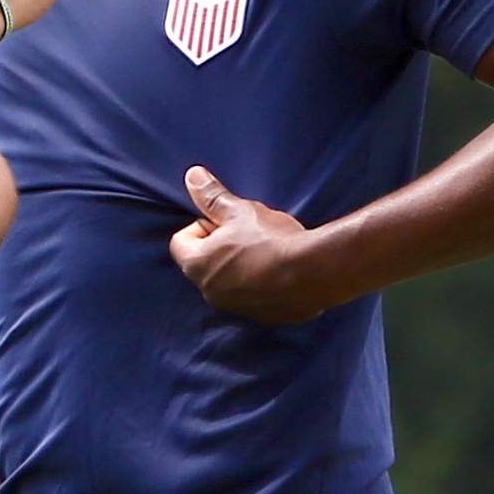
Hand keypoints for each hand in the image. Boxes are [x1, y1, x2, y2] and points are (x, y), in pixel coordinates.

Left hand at [170, 165, 333, 322]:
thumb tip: (192, 177)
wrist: (313, 273)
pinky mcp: (261, 316)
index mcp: (197, 266)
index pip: (181, 241)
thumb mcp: (239, 210)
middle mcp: (210, 292)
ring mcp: (235, 308)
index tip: (226, 221)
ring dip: (240, 267)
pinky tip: (280, 270)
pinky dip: (260, 285)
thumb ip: (212, 197)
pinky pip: (252, 297)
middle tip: (248, 234)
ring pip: (228, 281)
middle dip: (220, 247)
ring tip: (267, 251)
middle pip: (204, 262)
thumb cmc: (271, 240)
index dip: (203, 225)